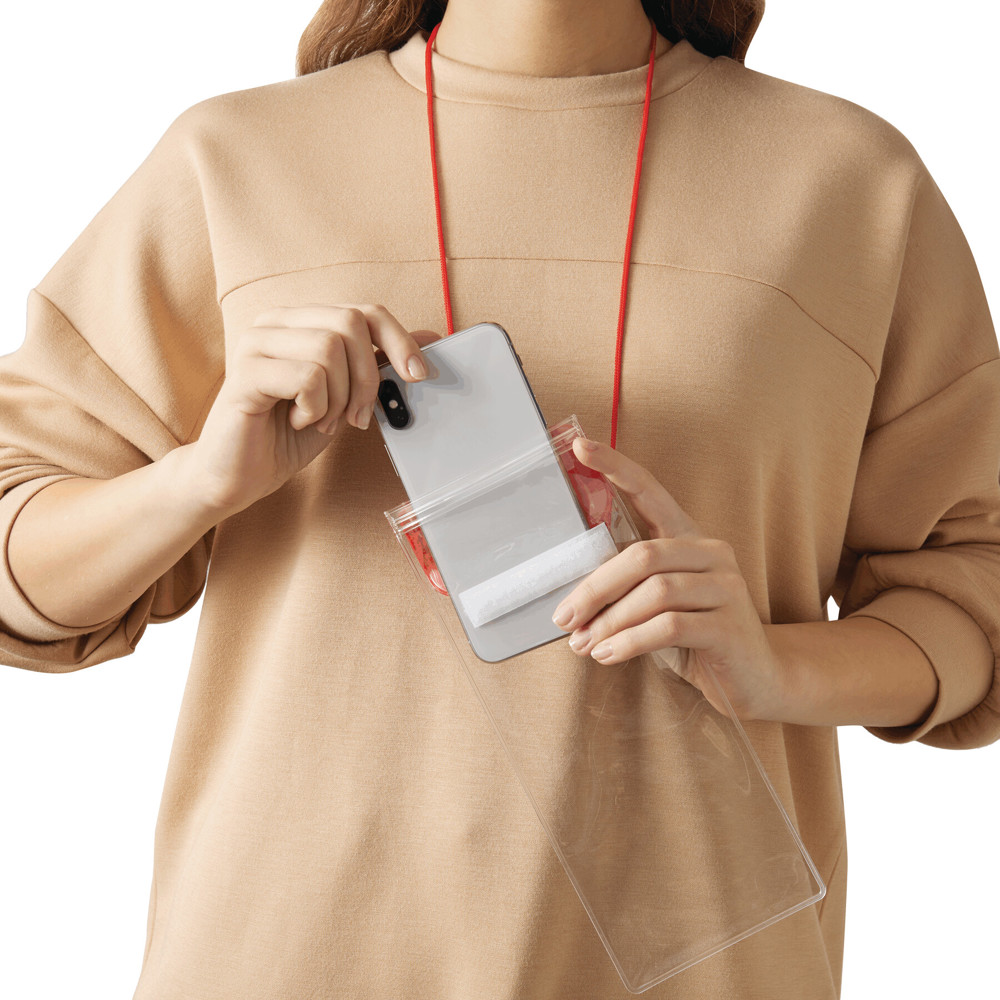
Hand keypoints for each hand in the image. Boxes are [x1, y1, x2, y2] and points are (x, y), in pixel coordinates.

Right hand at [187, 303, 440, 517]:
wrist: (239, 477)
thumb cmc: (287, 436)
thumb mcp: (345, 398)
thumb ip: (378, 365)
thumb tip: (431, 338)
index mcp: (300, 322)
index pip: (364, 310)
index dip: (398, 340)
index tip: (418, 376)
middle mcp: (275, 322)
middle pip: (350, 322)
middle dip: (367, 377)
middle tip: (357, 417)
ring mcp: (256, 343)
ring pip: (329, 348)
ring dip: (338, 398)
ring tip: (319, 421)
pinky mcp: (245, 372)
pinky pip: (307, 377)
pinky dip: (314, 408)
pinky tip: (297, 421)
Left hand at [551, 436, 787, 720]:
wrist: (756, 678)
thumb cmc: (694, 637)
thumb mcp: (656, 606)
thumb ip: (625, 591)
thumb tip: (569, 602)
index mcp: (688, 539)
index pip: (650, 492)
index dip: (616, 467)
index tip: (579, 447)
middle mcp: (711, 554)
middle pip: (642, 556)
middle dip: (595, 588)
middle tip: (564, 617)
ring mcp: (726, 588)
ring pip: (654, 592)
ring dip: (610, 621)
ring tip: (584, 644)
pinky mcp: (730, 626)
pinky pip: (669, 626)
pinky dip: (630, 641)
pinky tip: (608, 654)